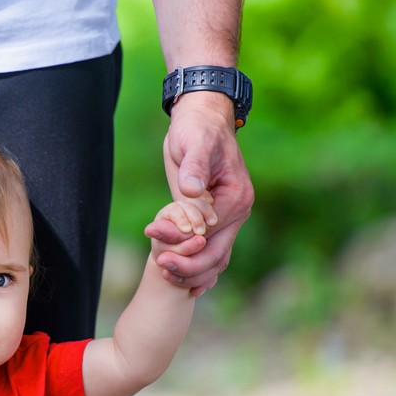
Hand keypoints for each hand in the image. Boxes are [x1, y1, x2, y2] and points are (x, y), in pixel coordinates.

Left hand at [155, 92, 253, 295]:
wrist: (202, 119)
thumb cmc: (197, 129)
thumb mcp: (194, 143)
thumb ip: (195, 168)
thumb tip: (190, 190)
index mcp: (236, 197)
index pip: (209, 234)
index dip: (183, 245)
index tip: (157, 249)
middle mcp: (238, 211)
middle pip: (216, 253)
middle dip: (188, 266)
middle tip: (159, 266)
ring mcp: (229, 217)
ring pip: (215, 258)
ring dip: (191, 271)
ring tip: (164, 274)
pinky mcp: (216, 219)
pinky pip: (210, 251)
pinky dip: (196, 266)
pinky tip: (177, 276)